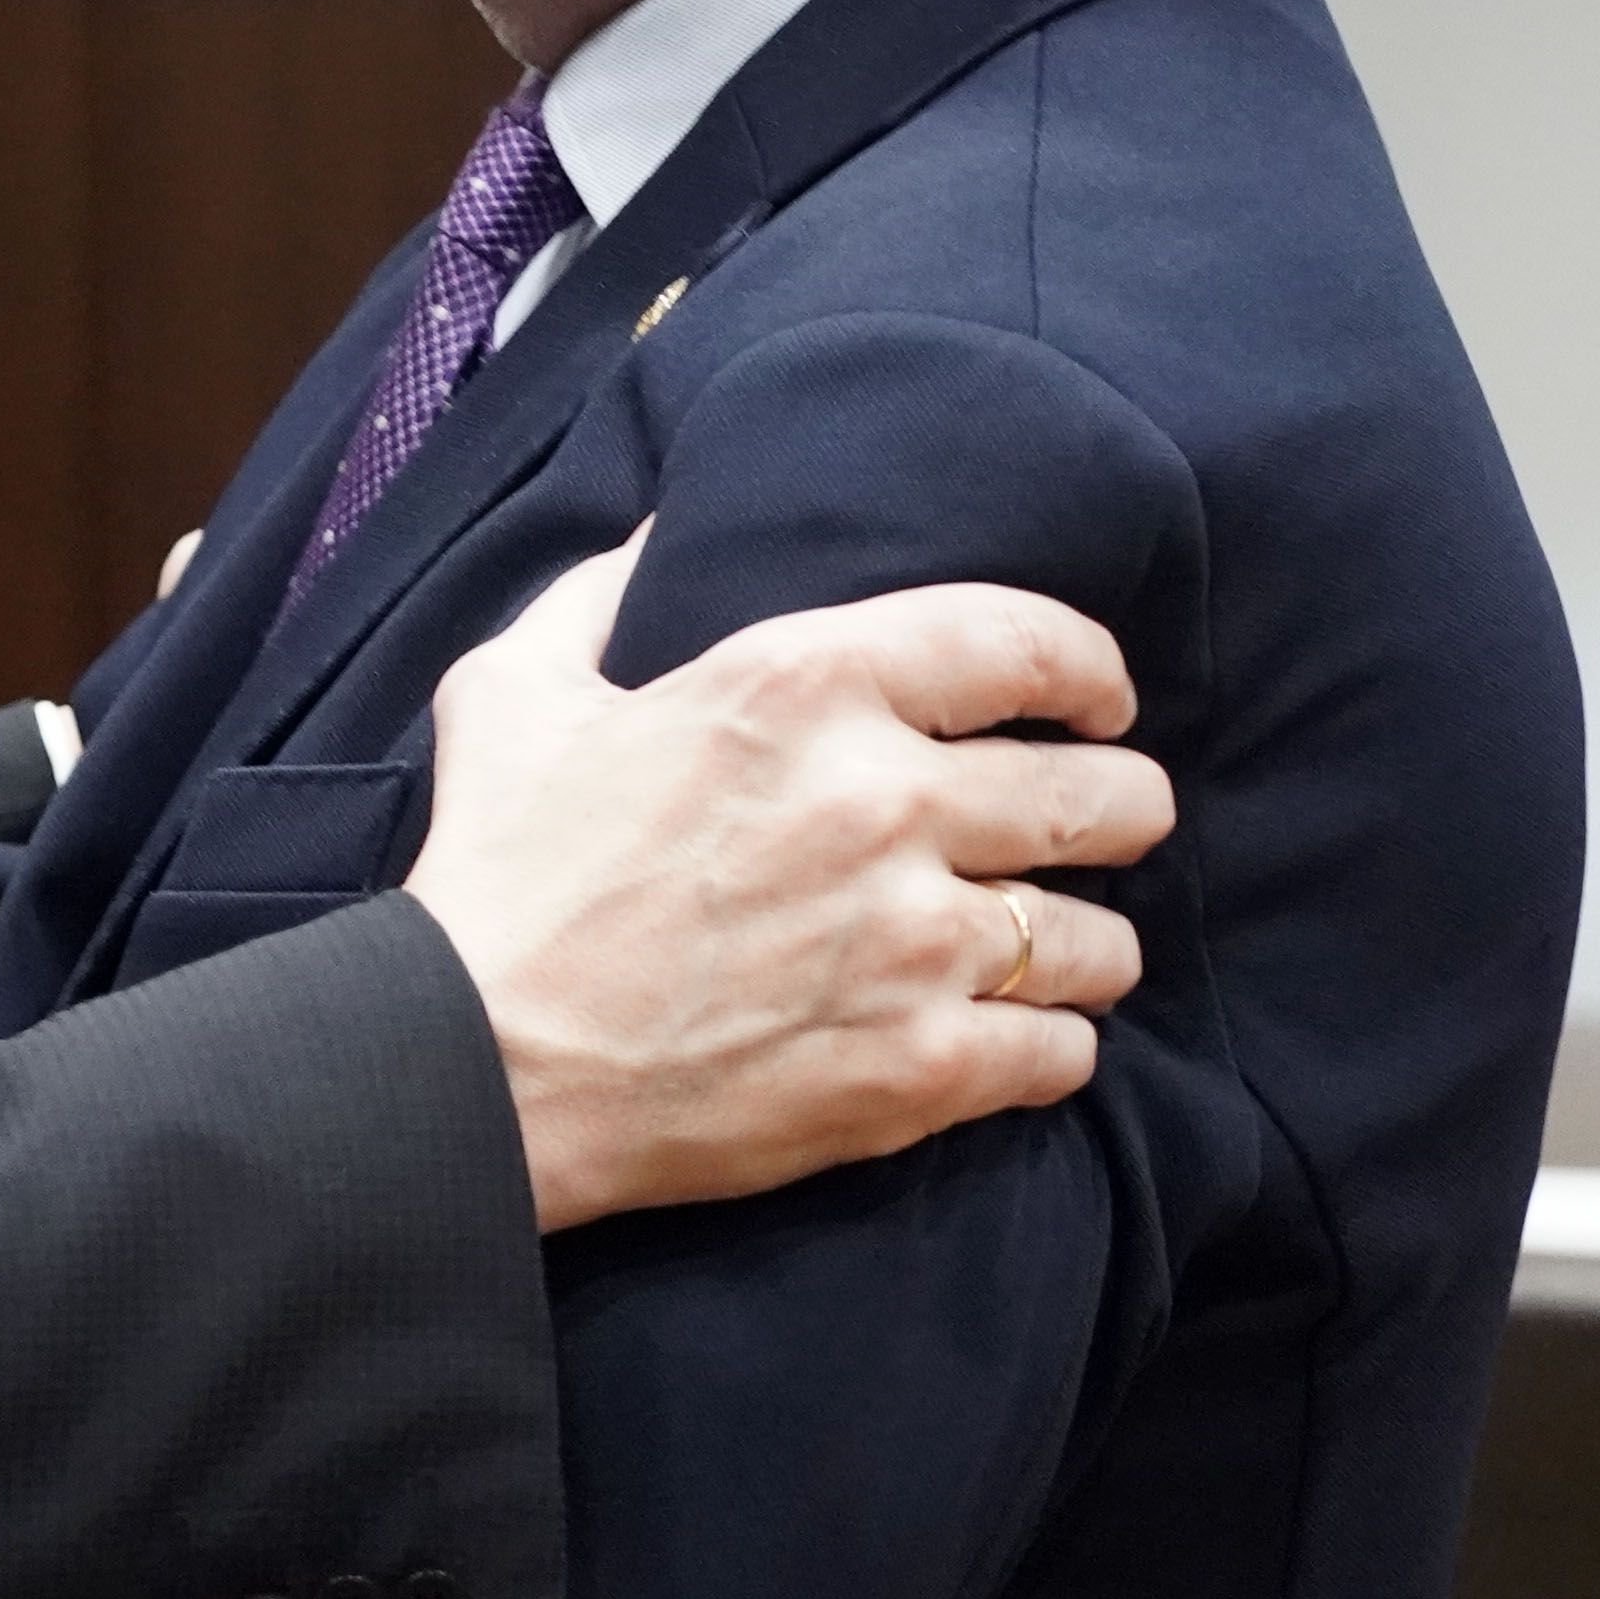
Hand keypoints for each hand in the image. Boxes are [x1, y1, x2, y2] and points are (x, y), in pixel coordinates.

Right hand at [400, 533, 1169, 1229]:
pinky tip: (1008, 1038)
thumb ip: (600, 593)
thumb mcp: (515, 690)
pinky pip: (1066, 1051)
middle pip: (1106, 794)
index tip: (1098, 699)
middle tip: (1101, 827)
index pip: (1029, 641)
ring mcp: (914, 943)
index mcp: (802, 685)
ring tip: (1051, 949)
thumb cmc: (497, 872)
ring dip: (1082, 941)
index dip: (1090, 669)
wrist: (478, 1063)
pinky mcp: (922, 1069)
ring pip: (1103, 937)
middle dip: (1122, 806)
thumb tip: (657, 529)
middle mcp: (885, 800)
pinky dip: (1046, 1045)